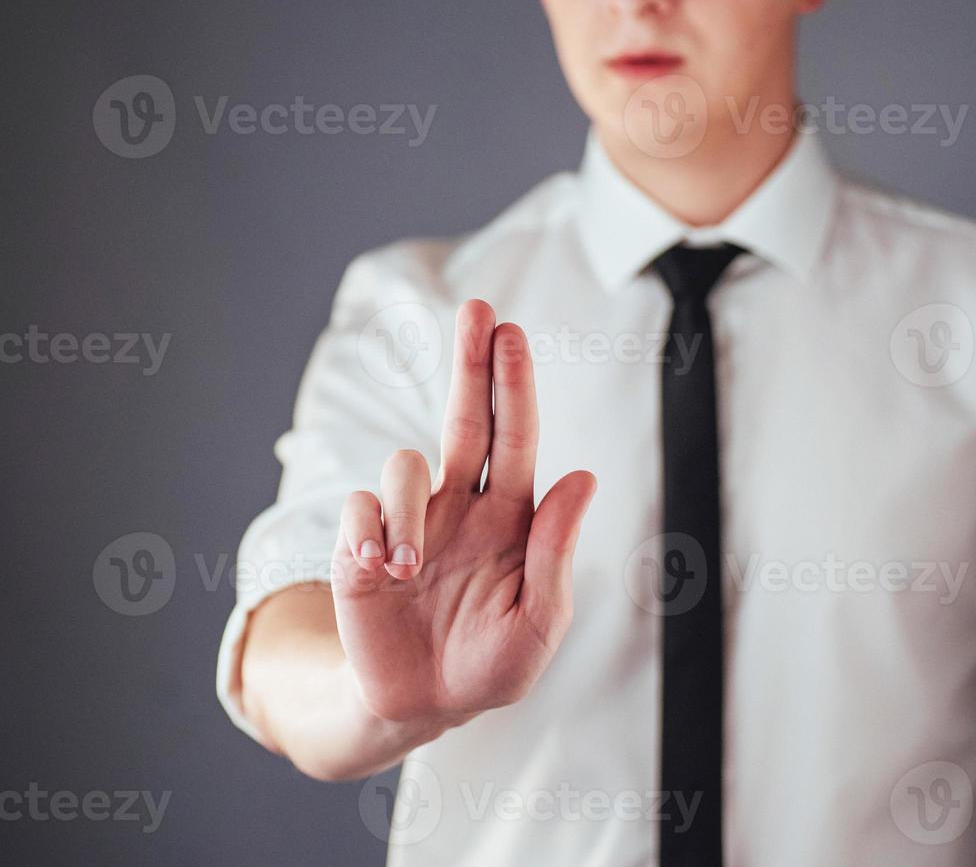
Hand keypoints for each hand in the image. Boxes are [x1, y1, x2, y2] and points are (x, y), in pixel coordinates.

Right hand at [330, 299, 596, 725]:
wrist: (420, 701)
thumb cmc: (490, 664)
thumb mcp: (538, 621)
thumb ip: (555, 551)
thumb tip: (582, 476)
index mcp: (510, 514)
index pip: (513, 436)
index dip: (512, 384)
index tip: (510, 332)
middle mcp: (461, 501)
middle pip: (464, 416)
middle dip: (472, 362)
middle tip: (479, 308)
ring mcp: (410, 517)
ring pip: (403, 464)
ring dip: (408, 511)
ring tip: (409, 567)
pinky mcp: (362, 539)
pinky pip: (359, 508)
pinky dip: (369, 536)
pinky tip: (379, 575)